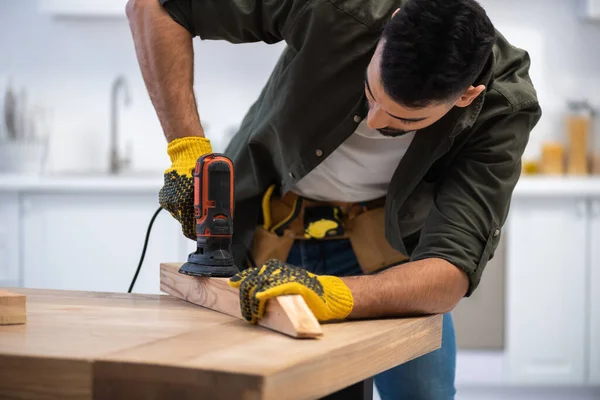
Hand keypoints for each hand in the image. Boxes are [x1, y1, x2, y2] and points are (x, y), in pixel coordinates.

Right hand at [159, 137, 212, 239]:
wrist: (186, 154)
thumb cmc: (200, 169)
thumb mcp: (209, 188)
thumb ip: (210, 204)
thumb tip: (218, 217)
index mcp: (184, 203)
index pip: (189, 228)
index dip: (196, 233)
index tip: (202, 235)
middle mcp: (174, 203)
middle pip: (185, 221)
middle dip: (194, 219)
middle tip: (203, 215)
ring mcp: (168, 199)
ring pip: (180, 212)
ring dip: (188, 209)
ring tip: (195, 198)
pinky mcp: (164, 195)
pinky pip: (175, 204)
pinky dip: (182, 201)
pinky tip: (187, 193)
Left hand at [228, 259, 353, 322]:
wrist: (327, 296)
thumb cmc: (303, 294)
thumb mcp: (279, 286)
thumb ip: (264, 286)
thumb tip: (244, 294)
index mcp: (271, 268)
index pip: (248, 274)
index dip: (238, 281)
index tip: (231, 287)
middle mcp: (275, 269)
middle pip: (250, 283)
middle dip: (245, 301)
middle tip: (248, 317)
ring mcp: (285, 276)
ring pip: (259, 286)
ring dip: (253, 304)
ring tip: (254, 317)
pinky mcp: (295, 284)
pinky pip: (276, 287)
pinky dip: (266, 292)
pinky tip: (260, 299)